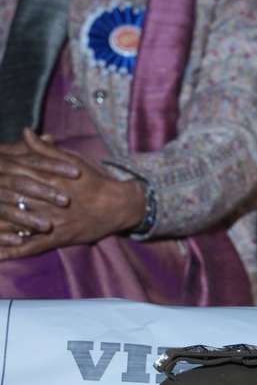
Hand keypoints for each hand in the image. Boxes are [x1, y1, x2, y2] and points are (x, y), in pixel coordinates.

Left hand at [0, 130, 144, 260]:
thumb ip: (44, 149)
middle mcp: (44, 201)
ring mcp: (49, 221)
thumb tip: (25, 132)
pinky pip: (30, 247)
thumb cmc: (95, 181)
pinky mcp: (56, 238)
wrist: (118, 205)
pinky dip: (12, 252)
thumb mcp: (70, 159)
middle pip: (8, 202)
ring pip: (14, 225)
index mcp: (45, 179)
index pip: (13, 179)